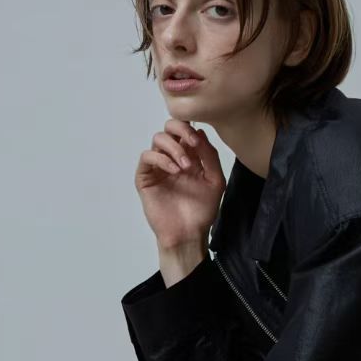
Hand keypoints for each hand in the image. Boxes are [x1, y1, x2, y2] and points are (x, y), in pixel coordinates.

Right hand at [135, 120, 225, 252]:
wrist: (188, 233)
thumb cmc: (202, 210)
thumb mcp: (215, 180)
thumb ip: (210, 156)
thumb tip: (199, 132)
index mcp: (190, 156)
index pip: (186, 130)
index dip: (191, 129)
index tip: (198, 141)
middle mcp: (173, 157)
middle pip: (168, 127)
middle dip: (180, 129)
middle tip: (191, 143)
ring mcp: (158, 166)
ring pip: (158, 139)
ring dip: (173, 148)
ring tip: (184, 167)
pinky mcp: (145, 177)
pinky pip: (147, 157)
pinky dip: (161, 159)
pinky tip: (174, 171)